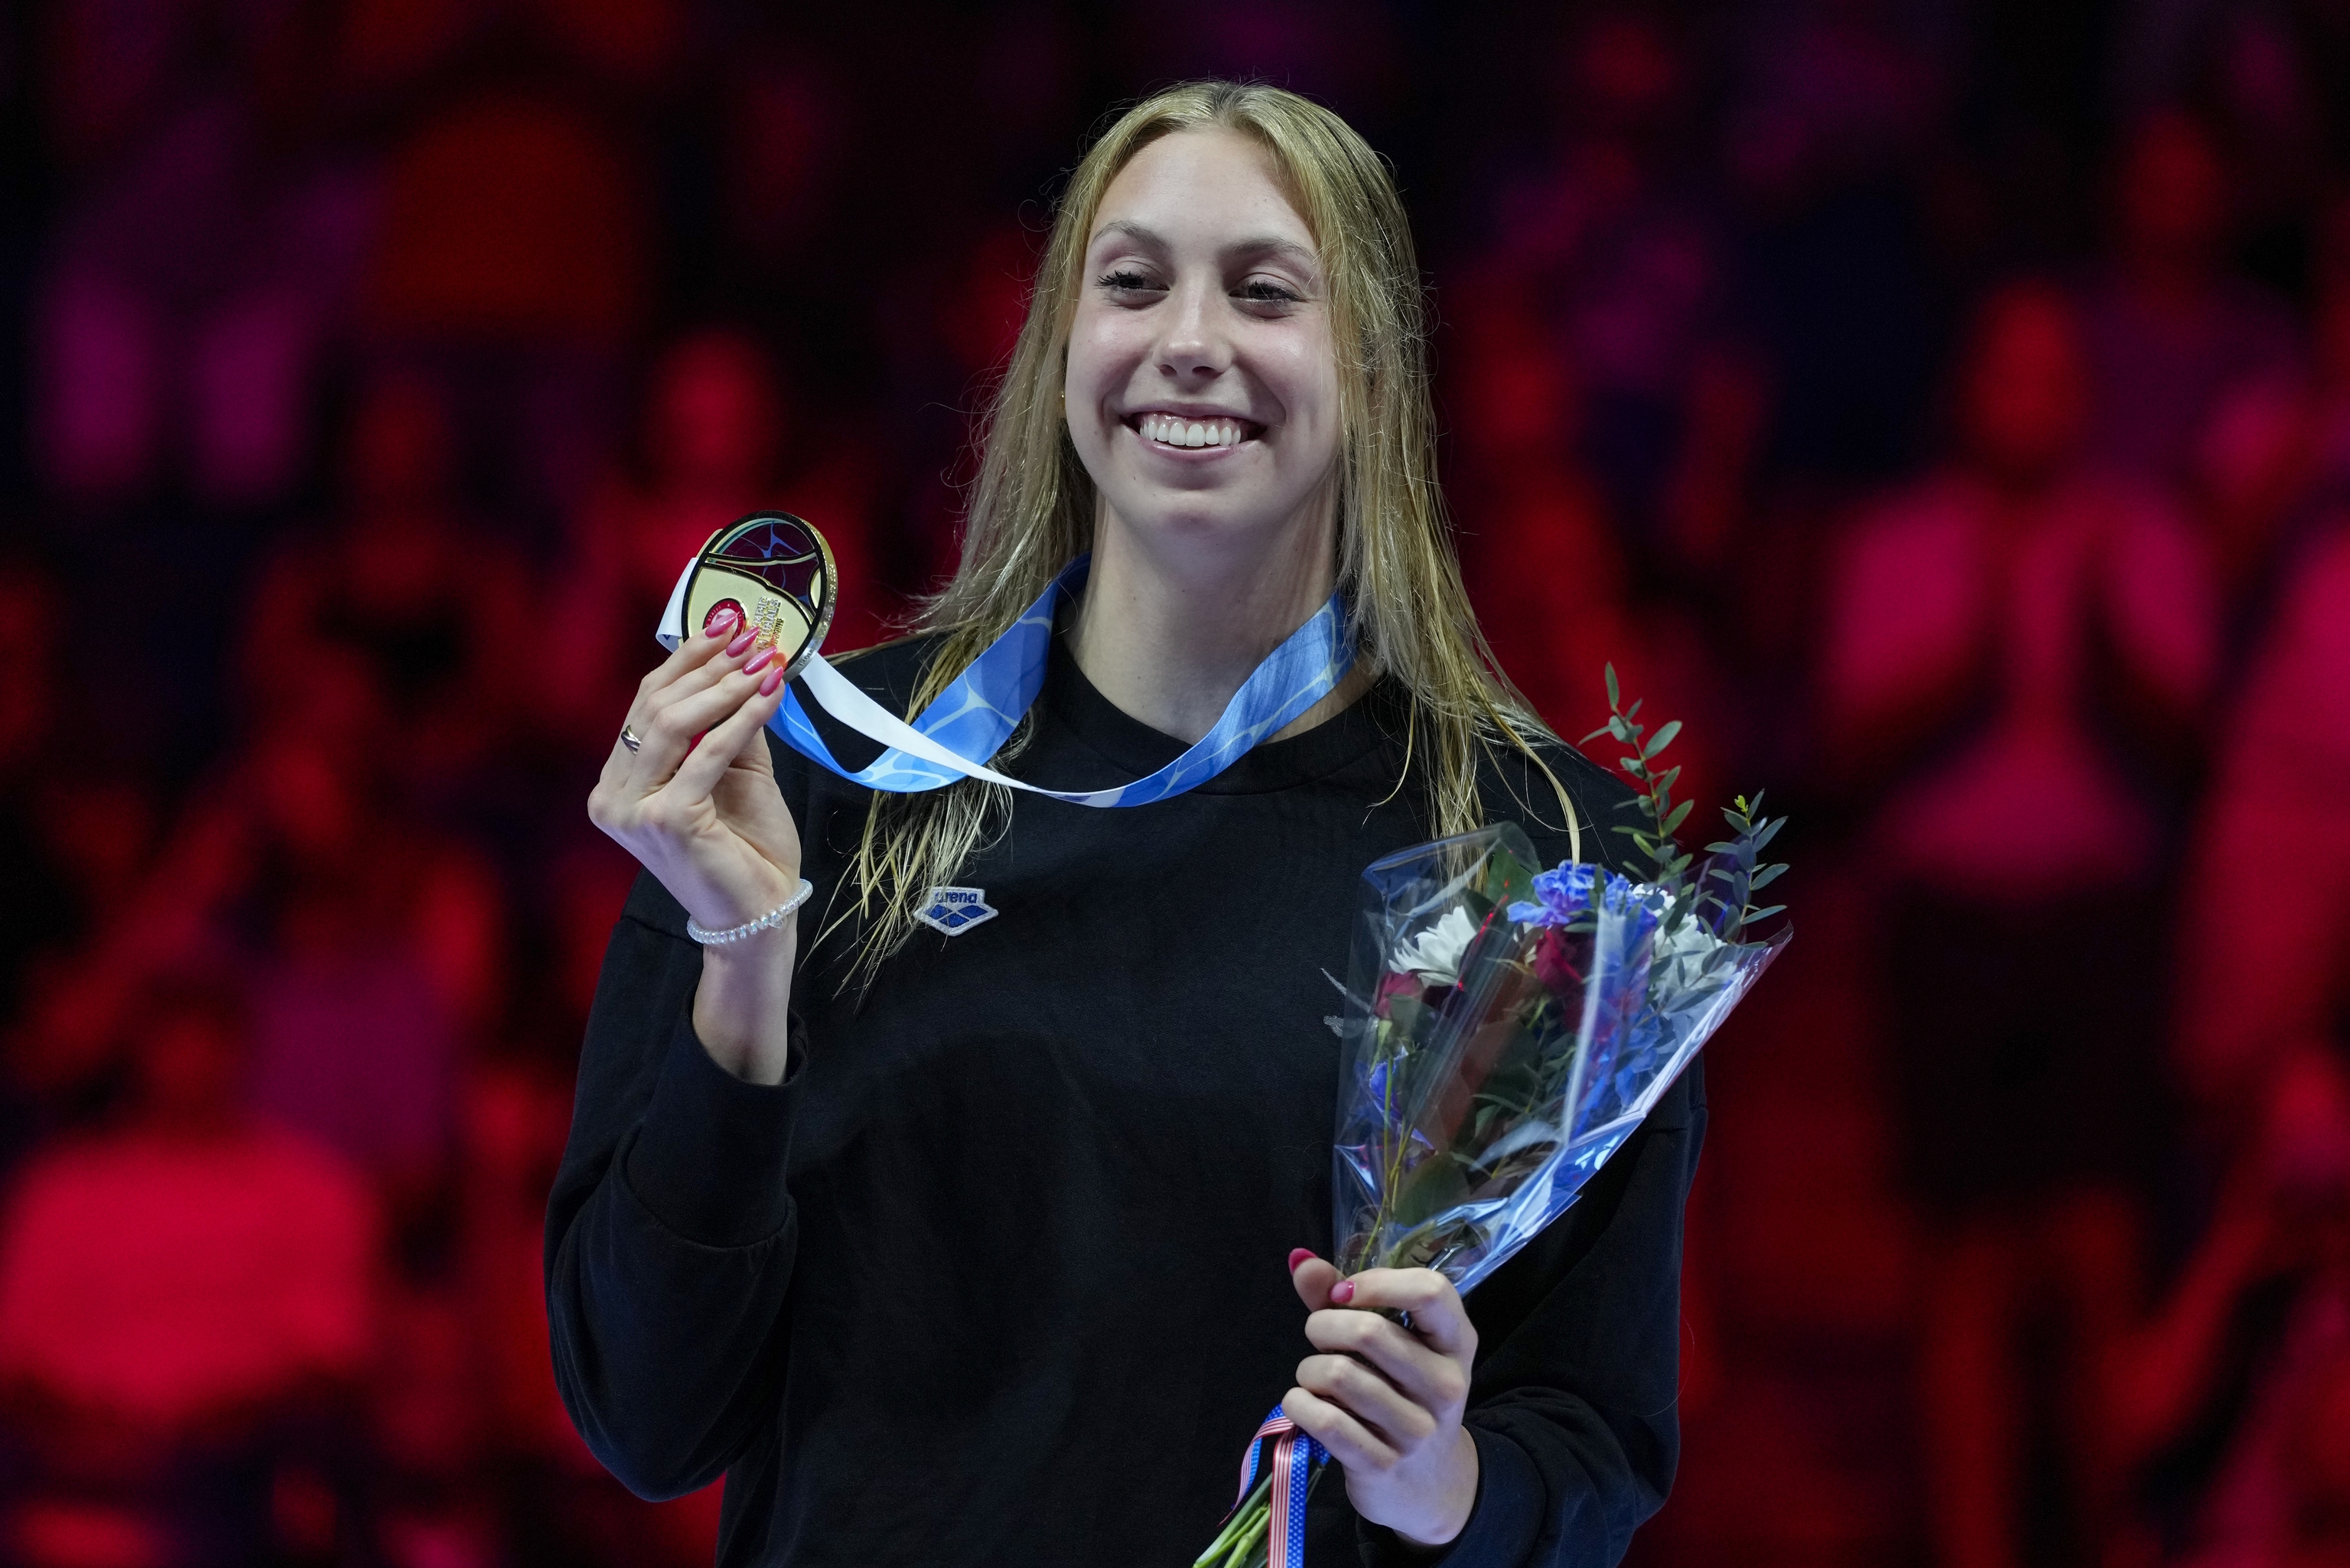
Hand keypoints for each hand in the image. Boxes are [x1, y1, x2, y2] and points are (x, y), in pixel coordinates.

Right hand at [587, 608, 801, 1080]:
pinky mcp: (664, 822)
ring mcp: (631, 812)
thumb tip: (744, 660)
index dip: (686, 660)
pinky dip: (741, 719)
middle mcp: (612, 797)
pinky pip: (707, 754)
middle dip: (708, 666)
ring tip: (763, 660)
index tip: (727, 625)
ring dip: (724, 686)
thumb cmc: (745, 847)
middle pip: (655, 708)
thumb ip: (728, 724)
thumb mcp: (735, 772)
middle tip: (752, 635)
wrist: (759, 913)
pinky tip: (769, 694)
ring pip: (674, 724)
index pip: (645, 705)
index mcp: (617, 783)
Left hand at [1286, 1254, 1479, 1548]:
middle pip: (1369, 1331)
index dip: (1376, 1282)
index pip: (1430, 1291)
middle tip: (1318, 1337)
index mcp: (1456, 1342)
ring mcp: (1416, 1430)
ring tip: (1314, 1377)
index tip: (1342, 1293)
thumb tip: (1299, 1260)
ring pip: (1338, 1374)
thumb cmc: (1402, 1394)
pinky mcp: (1382, 1465)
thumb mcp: (1393, 1345)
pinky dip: (1299, 1403)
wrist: (1429, 1484)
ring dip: (1308, 1370)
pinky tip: (1303, 1403)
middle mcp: (1445, 1385)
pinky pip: (1324, 1420)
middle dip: (1323, 1325)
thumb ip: (1344, 1299)